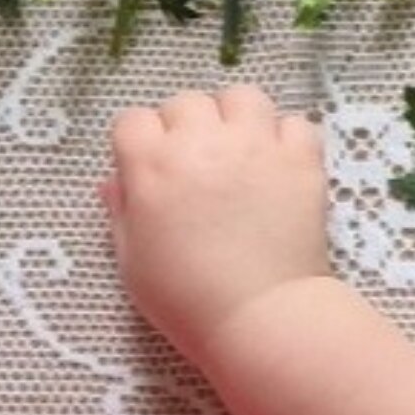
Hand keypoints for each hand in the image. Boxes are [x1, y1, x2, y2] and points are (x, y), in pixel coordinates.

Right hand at [109, 86, 332, 343]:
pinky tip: (279, 164)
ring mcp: (256, 145)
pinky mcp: (300, 158)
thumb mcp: (132, 260)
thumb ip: (122, 210)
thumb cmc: (185, 298)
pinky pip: (294, 122)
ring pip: (242, 97)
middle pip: (186, 102)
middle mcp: (202, 143)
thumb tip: (114, 181)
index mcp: (152, 165)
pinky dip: (286, 137)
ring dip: (235, 117)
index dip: (139, 142)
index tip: (148, 167)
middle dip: (184, 126)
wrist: (259, 317)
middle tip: (194, 163)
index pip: (133, 120)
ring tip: (239, 149)